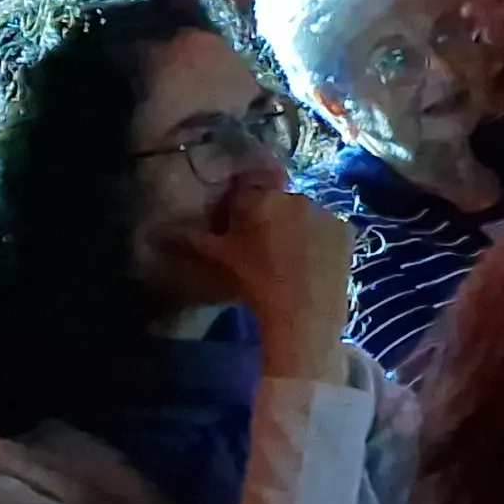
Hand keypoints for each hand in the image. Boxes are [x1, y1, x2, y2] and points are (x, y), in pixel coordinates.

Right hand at [176, 185, 353, 380]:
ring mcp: (325, 211)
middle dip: (271, 216)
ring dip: (298, 226)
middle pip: (278, 200)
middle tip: (266, 247)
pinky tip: (314, 261)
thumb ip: (190, 240)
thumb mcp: (219, 259)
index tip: (242, 231)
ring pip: (305, 213)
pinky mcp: (347, 228)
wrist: (304, 312)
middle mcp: (294, 196)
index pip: (247, 191)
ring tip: (292, 258)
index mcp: (260, 199)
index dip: (243, 210)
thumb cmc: (254, 282)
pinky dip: (321, 238)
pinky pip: (329, 226)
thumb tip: (156, 232)